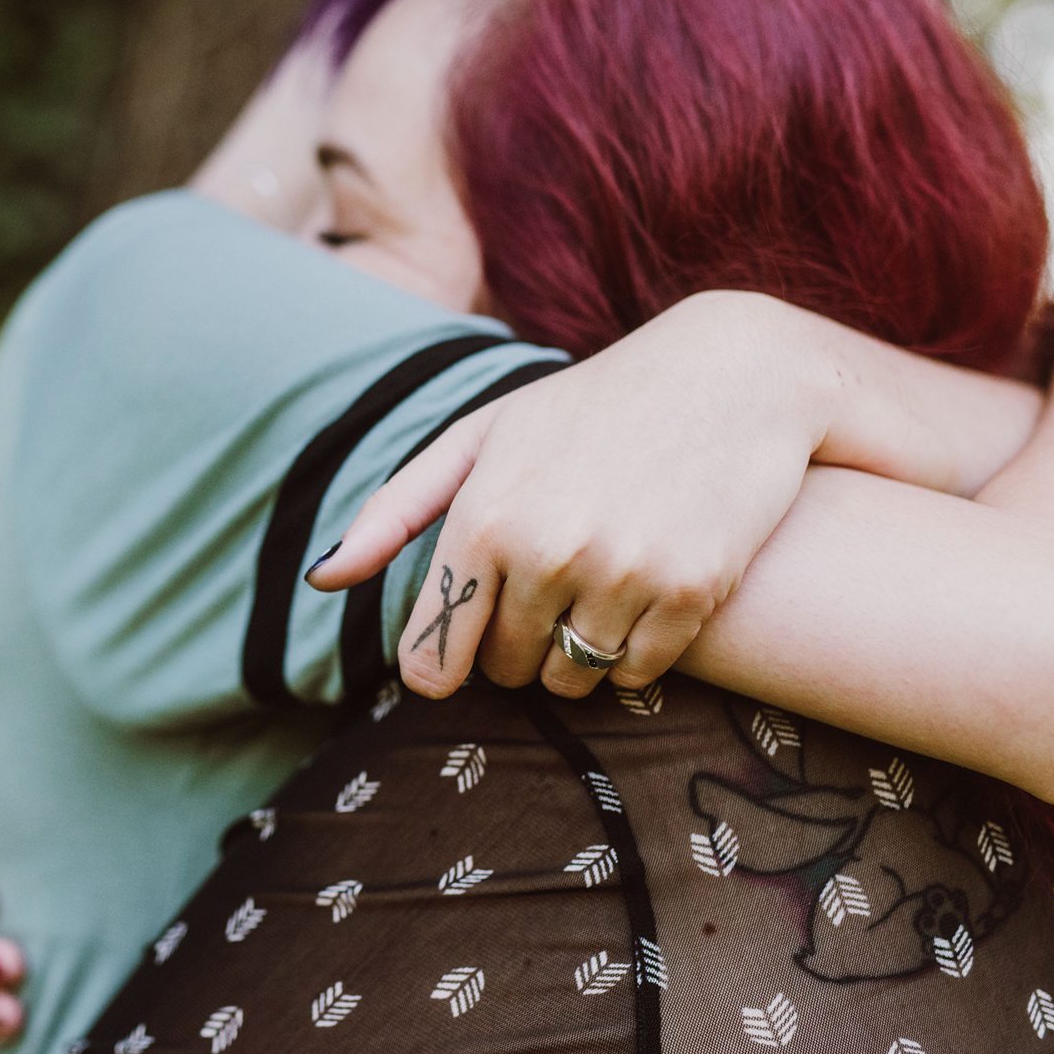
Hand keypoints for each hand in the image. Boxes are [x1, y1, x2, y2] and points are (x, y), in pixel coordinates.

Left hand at [308, 291, 832, 698]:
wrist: (733, 373)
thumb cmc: (588, 407)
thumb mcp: (482, 438)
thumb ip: (395, 512)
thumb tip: (320, 577)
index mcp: (483, 518)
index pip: (433, 657)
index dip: (442, 664)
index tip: (458, 652)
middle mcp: (547, 550)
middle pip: (504, 670)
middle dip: (514, 647)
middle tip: (542, 594)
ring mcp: (623, 573)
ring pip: (570, 680)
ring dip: (572, 658)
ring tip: (588, 596)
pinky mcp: (692, 591)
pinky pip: (637, 676)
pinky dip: (632, 658)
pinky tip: (639, 603)